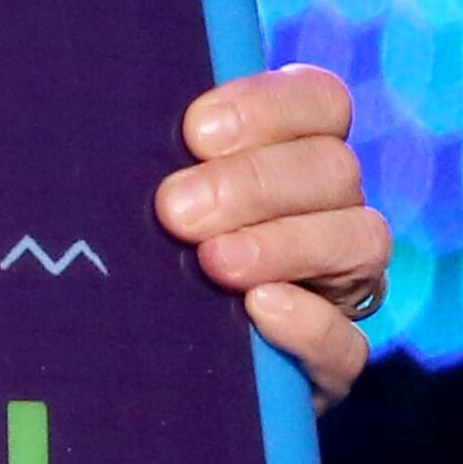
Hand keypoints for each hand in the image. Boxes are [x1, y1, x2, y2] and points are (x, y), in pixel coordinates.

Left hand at [155, 64, 389, 405]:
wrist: (127, 361)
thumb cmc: (125, 243)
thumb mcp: (135, 189)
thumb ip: (144, 151)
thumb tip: (102, 118)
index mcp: (289, 151)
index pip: (320, 102)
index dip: (269, 107)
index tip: (195, 131)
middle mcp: (326, 209)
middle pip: (333, 169)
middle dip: (253, 184)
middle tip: (175, 211)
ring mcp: (338, 284)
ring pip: (360, 242)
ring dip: (286, 245)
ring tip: (215, 263)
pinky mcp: (329, 359)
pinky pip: (348, 340)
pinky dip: (310, 322)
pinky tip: (261, 309)